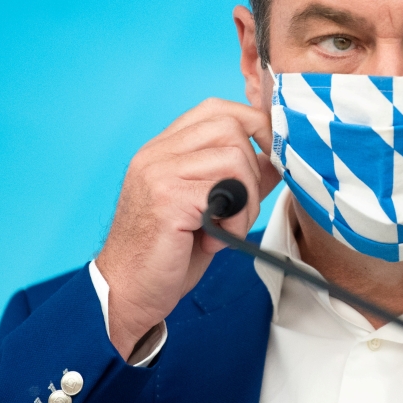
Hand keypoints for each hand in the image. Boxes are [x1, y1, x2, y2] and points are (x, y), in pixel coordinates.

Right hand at [95, 98, 279, 358]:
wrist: (126, 292)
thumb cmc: (168, 253)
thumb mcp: (209, 207)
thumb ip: (238, 179)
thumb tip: (276, 158)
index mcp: (164, 149)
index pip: (216, 109)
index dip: (252, 125)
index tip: (268, 157)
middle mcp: (157, 152)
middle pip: (231, 127)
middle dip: (253, 169)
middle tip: (239, 208)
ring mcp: (159, 172)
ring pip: (235, 158)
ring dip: (246, 202)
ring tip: (225, 230)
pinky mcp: (168, 198)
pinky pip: (228, 193)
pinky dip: (235, 222)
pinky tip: (214, 241)